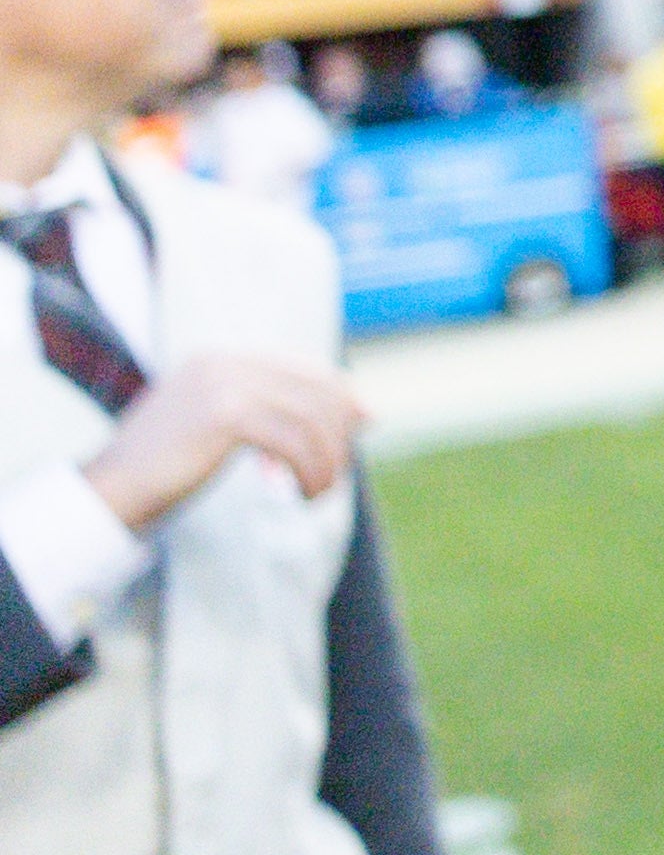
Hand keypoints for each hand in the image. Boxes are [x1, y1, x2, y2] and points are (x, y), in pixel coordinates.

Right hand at [80, 352, 365, 530]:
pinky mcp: (225, 415)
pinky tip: (300, 495)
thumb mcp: (221, 429)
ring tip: (314, 493)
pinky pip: (295, 442)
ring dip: (326, 461)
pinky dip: (310, 471)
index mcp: (222, 359)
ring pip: (312, 418)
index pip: (308, 370)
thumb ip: (274, 413)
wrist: (105, 494)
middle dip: (337, 434)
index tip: (358, 432)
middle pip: (319, 389)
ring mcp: (224, 383)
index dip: (340, 402)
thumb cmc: (163, 470)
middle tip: (332, 475)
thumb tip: (366, 411)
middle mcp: (225, 361)